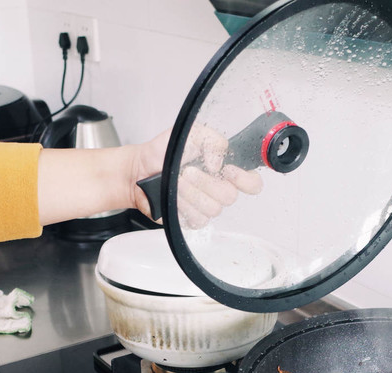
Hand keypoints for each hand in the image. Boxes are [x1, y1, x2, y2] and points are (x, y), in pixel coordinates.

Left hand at [128, 126, 262, 226]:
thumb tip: (219, 163)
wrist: (139, 170)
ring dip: (191, 192)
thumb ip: (213, 141)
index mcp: (224, 170)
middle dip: (206, 182)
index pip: (252, 183)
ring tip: (176, 180)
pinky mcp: (192, 220)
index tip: (228, 170)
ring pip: (213, 209)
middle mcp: (218, 189)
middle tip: (188, 171)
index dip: (245, 180)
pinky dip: (183, 205)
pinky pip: (198, 219)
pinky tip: (173, 195)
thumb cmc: (162, 153)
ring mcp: (206, 206)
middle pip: (230, 196)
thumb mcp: (192, 134)